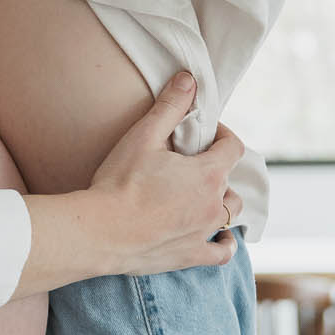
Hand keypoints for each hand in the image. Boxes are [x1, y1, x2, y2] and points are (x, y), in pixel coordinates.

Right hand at [87, 77, 244, 274]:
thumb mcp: (143, 136)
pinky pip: (222, 252)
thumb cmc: (120, 183)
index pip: (232, 147)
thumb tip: (189, 79)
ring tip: (201, 195)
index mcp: (208, 173)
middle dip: (216, 169)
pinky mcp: (192, 255)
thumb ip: (170, 106)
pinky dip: (224, 243)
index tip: (204, 132)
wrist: (101, 231)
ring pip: (229, 213)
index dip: (222, 134)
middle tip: (191, 164)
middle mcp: (214, 203)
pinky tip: (220, 237)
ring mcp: (205, 232)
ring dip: (221, 201)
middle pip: (230, 180)